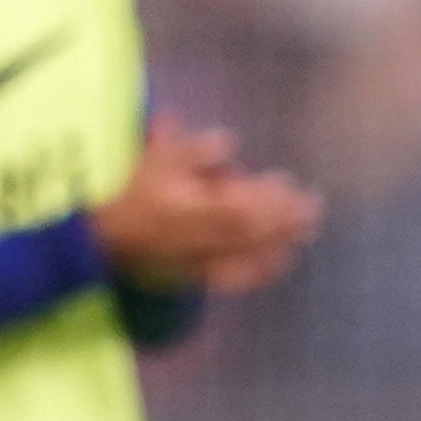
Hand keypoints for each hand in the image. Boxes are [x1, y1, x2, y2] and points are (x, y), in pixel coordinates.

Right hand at [91, 120, 321, 294]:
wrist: (109, 240)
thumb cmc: (137, 193)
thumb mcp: (157, 159)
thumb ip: (193, 151)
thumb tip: (228, 143)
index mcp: (192, 209)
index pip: (238, 206)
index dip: (267, 199)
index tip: (289, 185)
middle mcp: (201, 238)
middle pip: (250, 231)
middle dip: (283, 219)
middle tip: (312, 207)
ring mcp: (202, 260)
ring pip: (247, 254)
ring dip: (279, 241)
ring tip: (306, 231)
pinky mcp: (200, 275)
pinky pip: (235, 277)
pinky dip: (261, 269)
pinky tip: (282, 261)